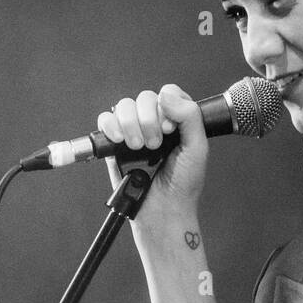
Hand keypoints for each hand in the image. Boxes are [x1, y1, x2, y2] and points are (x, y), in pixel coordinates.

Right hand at [97, 84, 208, 239]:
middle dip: (149, 120)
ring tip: (139, 147)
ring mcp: (134, 131)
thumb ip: (190, 116)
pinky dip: (110, 126)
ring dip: (131, 124)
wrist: (163, 209)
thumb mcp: (197, 147)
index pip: (168, 93)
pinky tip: (121, 141)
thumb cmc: (184, 183)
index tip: (171, 130)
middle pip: (144, 97)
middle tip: (155, 144)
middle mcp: (155, 123)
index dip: (167, 107)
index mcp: (177, 120)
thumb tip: (166, 95)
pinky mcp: (114, 144)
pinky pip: (105, 121)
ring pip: (124, 106)